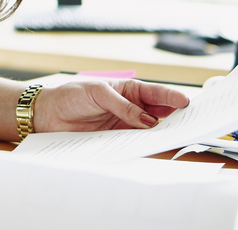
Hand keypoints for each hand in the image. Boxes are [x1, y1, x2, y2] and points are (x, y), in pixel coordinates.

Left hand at [27, 78, 190, 132]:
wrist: (48, 114)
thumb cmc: (72, 95)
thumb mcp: (98, 93)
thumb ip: (123, 106)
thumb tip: (147, 120)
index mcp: (129, 90)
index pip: (155, 94)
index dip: (172, 98)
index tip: (186, 103)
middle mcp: (130, 108)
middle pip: (158, 113)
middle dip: (174, 117)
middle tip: (189, 123)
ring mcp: (124, 125)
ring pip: (148, 130)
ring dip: (160, 134)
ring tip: (175, 137)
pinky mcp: (115, 140)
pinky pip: (133, 142)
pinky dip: (143, 145)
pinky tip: (150, 148)